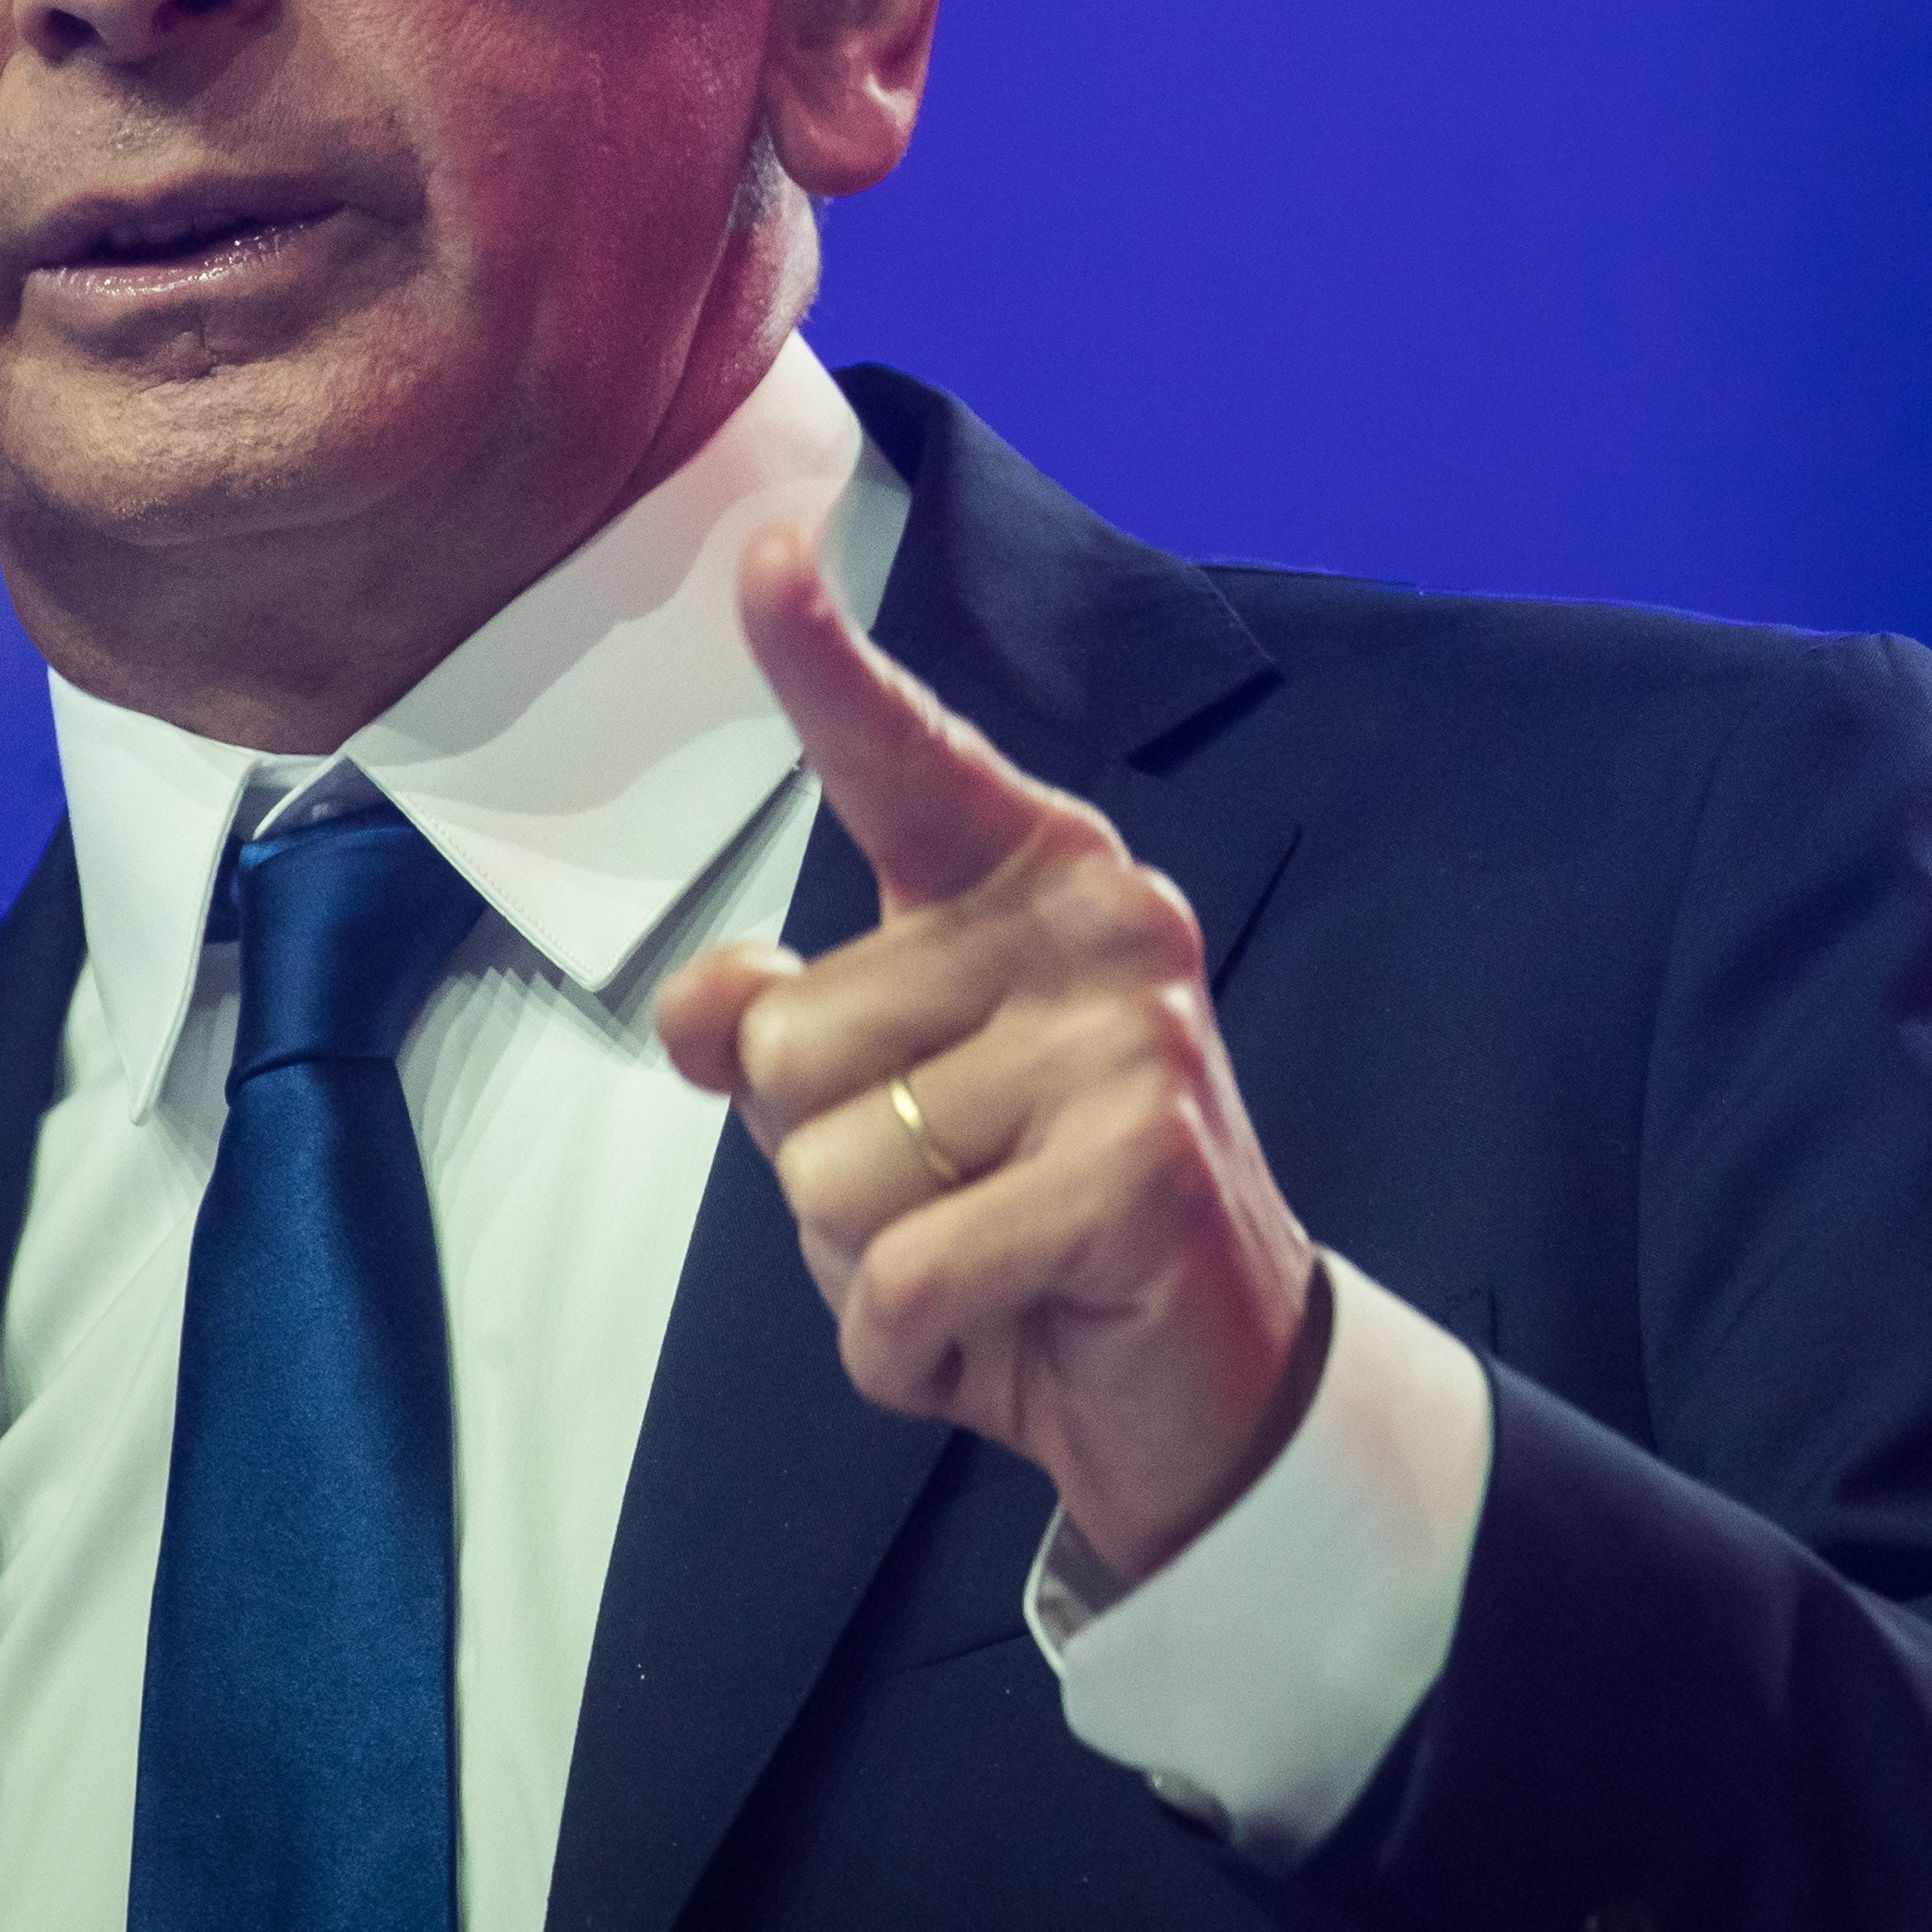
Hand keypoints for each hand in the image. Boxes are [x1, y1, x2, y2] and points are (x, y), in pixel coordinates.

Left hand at [656, 522, 1322, 1580]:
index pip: (899, 756)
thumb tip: (716, 998)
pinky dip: (913, 1348)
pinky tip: (1008, 1326)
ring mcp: (1130, 1041)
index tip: (767, 552)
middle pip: (790, 1045)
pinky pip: (903, 1280)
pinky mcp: (1142, 1172)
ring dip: (868, 1266)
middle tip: (954, 1198)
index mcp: (1031, 875)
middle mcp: (1095, 922)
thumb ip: (779, 1034)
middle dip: (824, 1167)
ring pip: (831, 1177)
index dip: (820, 661)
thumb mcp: (877, 1112)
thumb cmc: (1025, 1213)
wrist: (1214, 1379)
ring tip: (984, 1257)